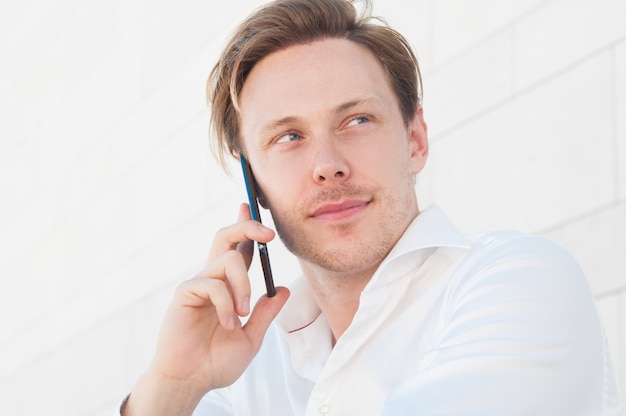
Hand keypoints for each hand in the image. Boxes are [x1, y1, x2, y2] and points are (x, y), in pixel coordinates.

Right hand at [126, 204, 288, 414]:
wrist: (191, 381)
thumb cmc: (216, 362)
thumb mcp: (251, 338)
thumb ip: (265, 314)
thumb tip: (284, 290)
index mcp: (228, 287)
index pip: (238, 250)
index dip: (245, 227)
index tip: (249, 205)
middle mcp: (212, 280)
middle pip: (226, 238)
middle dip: (247, 227)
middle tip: (269, 235)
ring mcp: (198, 285)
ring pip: (227, 260)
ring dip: (243, 285)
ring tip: (242, 314)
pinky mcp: (185, 294)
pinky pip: (212, 285)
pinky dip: (226, 305)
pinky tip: (228, 325)